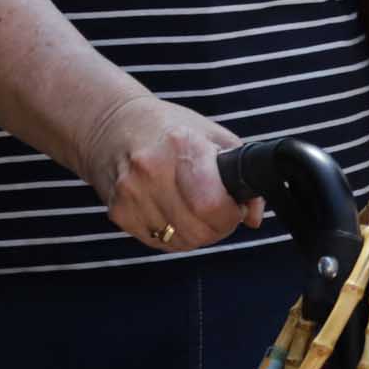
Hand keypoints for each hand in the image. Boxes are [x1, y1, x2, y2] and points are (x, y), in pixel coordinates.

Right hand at [82, 92, 263, 251]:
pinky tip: (172, 212)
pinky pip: (156, 242)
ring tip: (195, 209)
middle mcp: (151, 171)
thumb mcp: (215, 137)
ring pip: (179, 241)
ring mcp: (131, 193)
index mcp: (182, 146)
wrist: (114, 125)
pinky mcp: (118, 212)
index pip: (211, 205)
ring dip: (195, 233)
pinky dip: (172, 234)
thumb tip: (254, 218)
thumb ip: (243, 176)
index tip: (235, 207)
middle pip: (197, 230)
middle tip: (218, 211)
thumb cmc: (171, 129)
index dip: (231, 214)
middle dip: (218, 228)